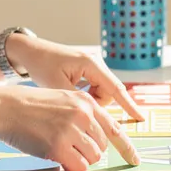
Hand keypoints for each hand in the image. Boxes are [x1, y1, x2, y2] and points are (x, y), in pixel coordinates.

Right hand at [0, 85, 136, 170]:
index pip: (114, 128)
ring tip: (59, 147)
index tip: (135, 160)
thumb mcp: (63, 100)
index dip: (127, 147)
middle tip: (69, 146)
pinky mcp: (59, 146)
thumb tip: (97, 141)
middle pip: (102, 147)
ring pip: (92, 158)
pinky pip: (78, 167)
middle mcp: (82, 114)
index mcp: (85, 102)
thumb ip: (82, 115)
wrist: (5, 108)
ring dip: (79, 159)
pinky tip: (56, 155)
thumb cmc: (31, 107)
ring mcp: (71, 130)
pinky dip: (71, 167)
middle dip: (88, 151)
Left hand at [7, 36, 144, 121]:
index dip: (128, 105)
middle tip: (75, 104)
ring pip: (101, 92)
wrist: (30, 51)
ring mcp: (92, 66)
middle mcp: (95, 63)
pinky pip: (94, 88)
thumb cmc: (42, 65)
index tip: (140, 117)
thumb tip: (92, 119)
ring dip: (90, 100)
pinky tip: (72, 93)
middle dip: (96, 103)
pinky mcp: (87, 70)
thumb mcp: (57, 85)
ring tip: (69, 96)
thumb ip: (78, 101)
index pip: (115, 88)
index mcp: (91, 64)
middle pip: (108, 93)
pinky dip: (86, 95)